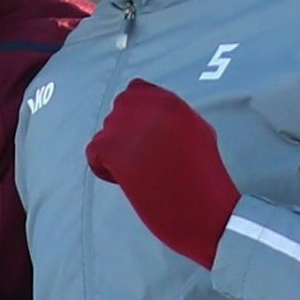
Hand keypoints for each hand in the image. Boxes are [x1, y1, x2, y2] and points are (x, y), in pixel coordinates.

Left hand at [85, 79, 239, 268]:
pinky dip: (104, 170)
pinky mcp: (112, 149)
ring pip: (104, 134)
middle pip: (117, 113)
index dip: (135, 114)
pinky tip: (126, 182)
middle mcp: (147, 106)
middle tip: (142, 160)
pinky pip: (93, 154)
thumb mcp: (198, 132)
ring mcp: (127, 126)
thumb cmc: (205, 178)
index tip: (145, 136)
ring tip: (141, 174)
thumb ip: (171, 117)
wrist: (206, 209)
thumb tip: (146, 119)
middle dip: (124, 135)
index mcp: (170, 101)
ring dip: (116, 153)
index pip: (136, 90)